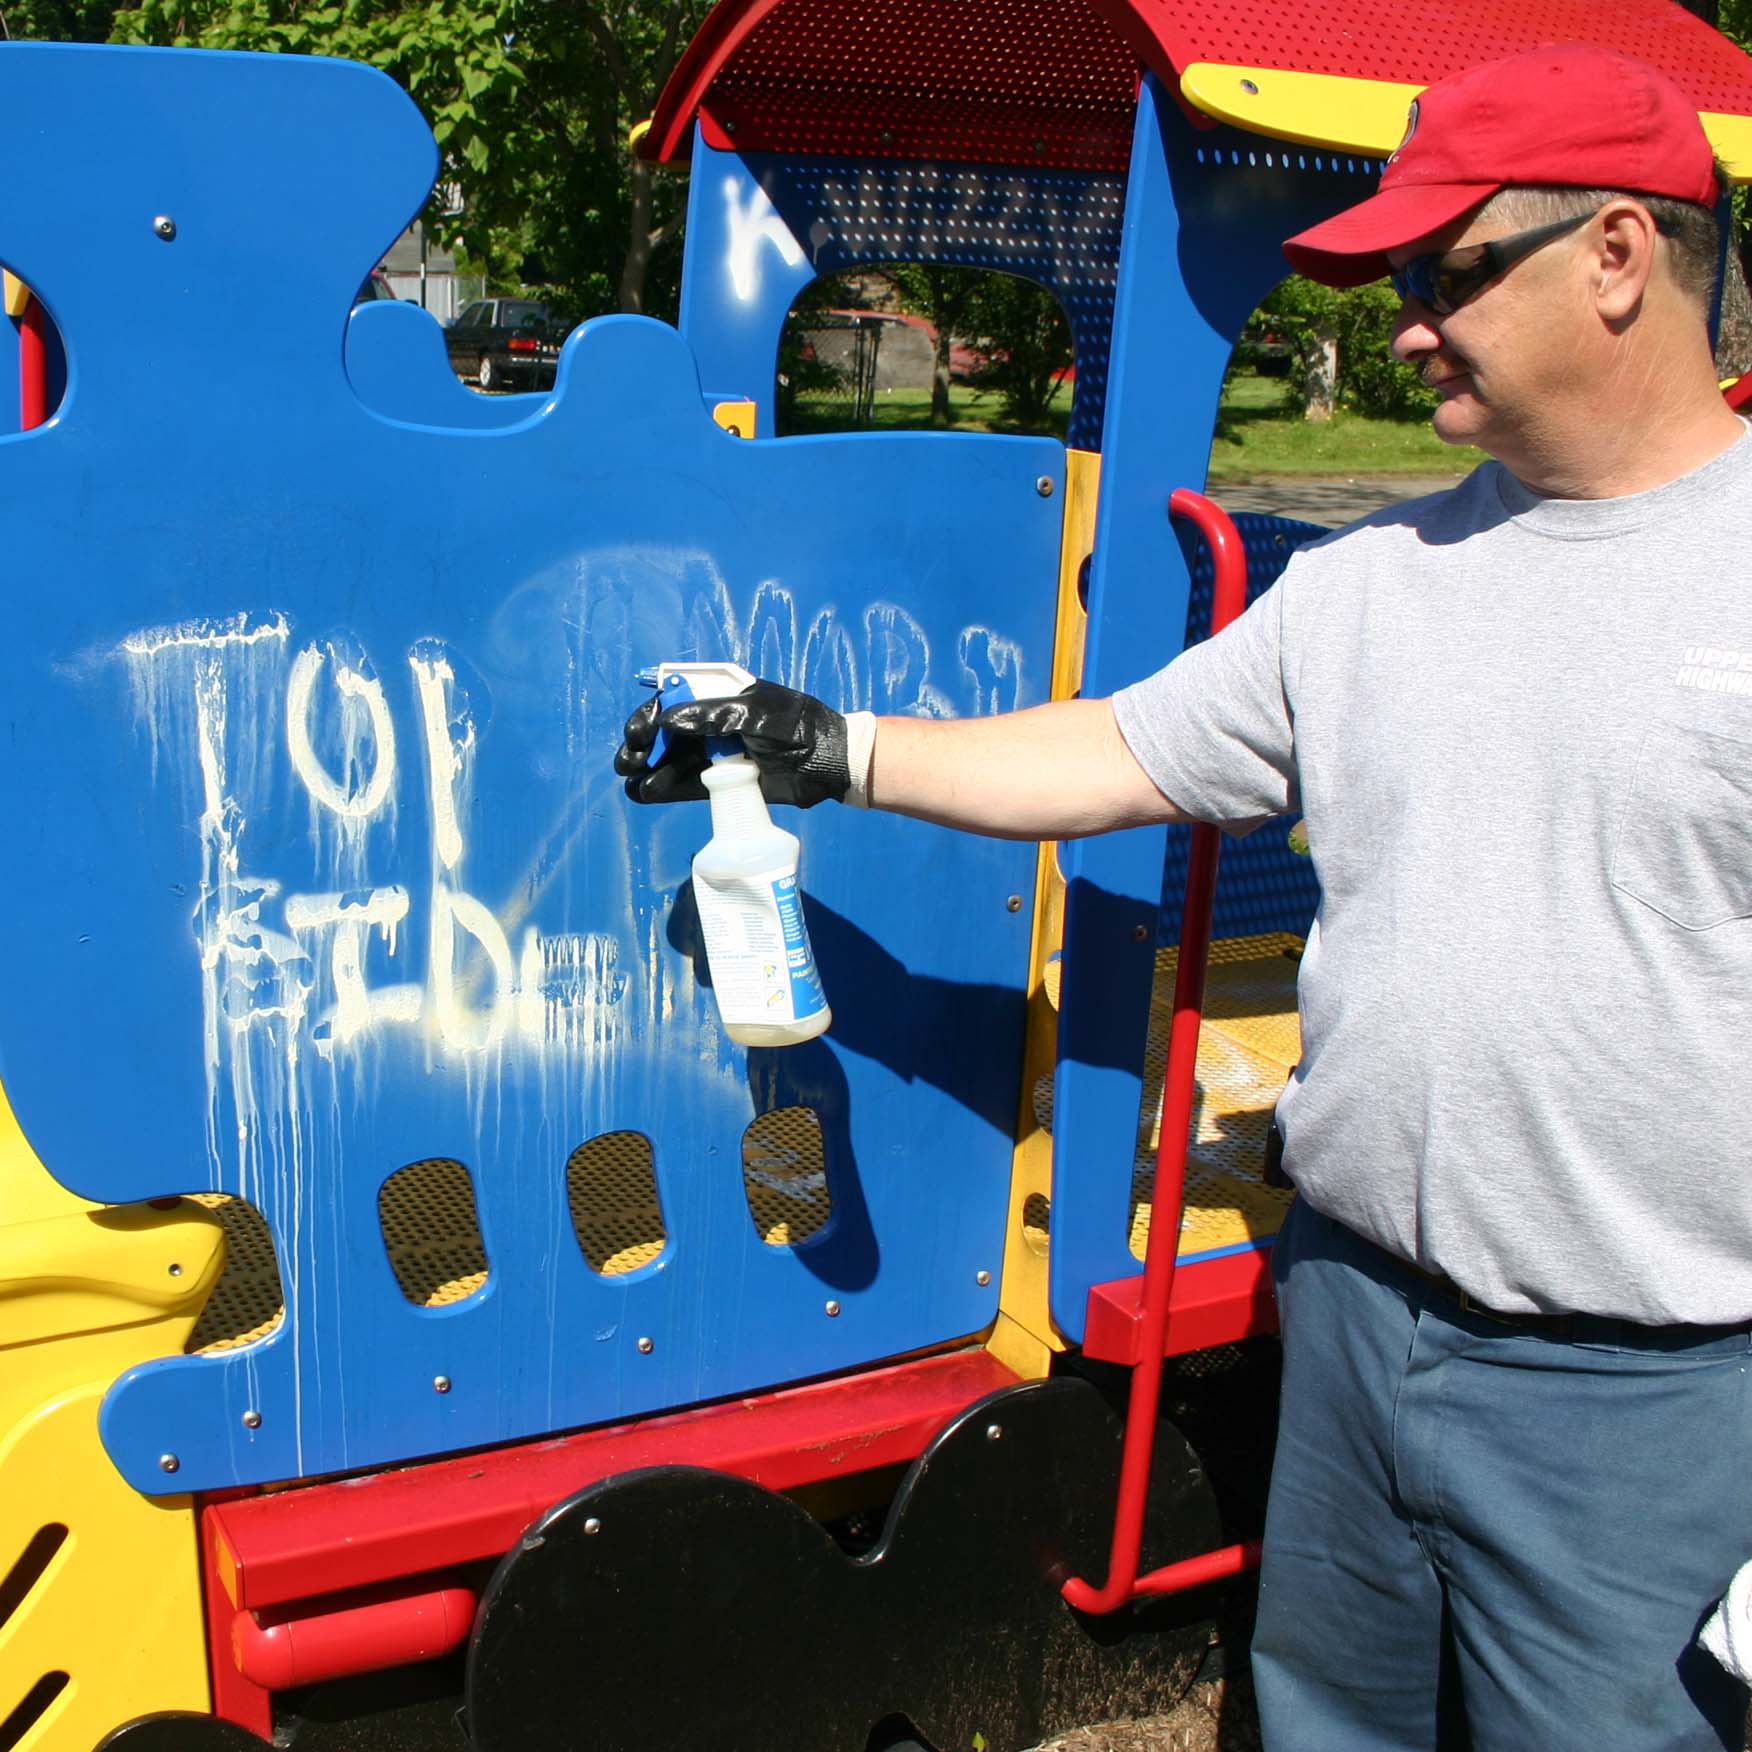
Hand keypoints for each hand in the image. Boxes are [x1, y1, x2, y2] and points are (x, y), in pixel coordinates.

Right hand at [615, 680, 851, 807]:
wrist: (829, 763)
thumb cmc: (796, 728)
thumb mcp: (754, 714)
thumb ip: (711, 715)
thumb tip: (666, 719)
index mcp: (719, 697)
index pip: (672, 700)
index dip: (649, 716)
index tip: (639, 734)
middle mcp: (711, 724)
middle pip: (664, 733)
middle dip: (642, 745)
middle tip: (631, 761)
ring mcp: (715, 756)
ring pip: (670, 761)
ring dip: (648, 770)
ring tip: (635, 782)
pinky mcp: (721, 785)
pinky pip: (684, 785)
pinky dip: (662, 789)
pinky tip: (645, 793)